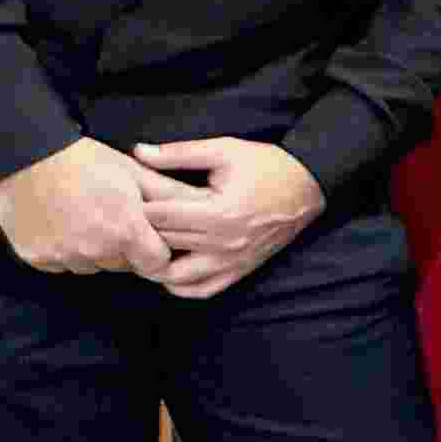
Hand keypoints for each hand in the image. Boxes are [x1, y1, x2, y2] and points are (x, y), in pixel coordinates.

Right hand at [0, 134, 181, 279]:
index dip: (156, 249)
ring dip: (95, 251)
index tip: (149, 234)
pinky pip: (62, 264)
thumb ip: (170, 195)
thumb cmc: (86, 160)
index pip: (156, 264)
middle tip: (114, 218)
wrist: (26, 156)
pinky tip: (63, 225)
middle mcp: (94, 251)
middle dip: (126, 249)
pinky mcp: (37, 258)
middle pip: (124, 265)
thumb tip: (205, 205)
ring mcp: (63, 257)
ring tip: (87, 218)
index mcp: (125, 231)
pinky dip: (65, 251)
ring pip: (92, 266)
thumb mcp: (134, 172)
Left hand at [126, 136, 322, 299]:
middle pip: (163, 242)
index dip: (140, 204)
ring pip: (174, 275)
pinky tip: (172, 266)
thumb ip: (179, 153)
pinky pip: (200, 291)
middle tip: (132, 217)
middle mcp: (224, 243)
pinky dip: (179, 286)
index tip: (134, 195)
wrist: (308, 187)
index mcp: (219, 213)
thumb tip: (138, 152)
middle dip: (143, 229)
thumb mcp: (226, 150)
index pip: (159, 217)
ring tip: (149, 243)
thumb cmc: (267, 166)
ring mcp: (232, 262)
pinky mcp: (239, 270)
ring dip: (156, 261)